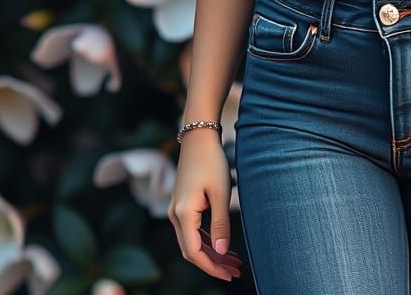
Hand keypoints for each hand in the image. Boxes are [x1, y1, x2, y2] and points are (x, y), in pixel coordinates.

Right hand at [168, 130, 242, 281]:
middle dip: (213, 263)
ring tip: (232, 260)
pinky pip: (191, 229)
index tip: (229, 274)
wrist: (198, 137)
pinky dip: (206, 239)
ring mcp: (176, 209)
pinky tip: (221, 243)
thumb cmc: (212, 162)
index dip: (211, 266)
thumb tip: (222, 251)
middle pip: (191, 250)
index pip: (194, 252)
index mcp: (183, 214)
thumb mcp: (221, 193)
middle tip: (235, 271)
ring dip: (210, 252)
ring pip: (191, 241)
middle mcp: (175, 214)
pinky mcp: (182, 204)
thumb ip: (220, 223)